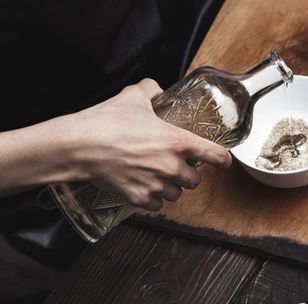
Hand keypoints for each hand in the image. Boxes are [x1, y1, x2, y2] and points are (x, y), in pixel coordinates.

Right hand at [68, 78, 231, 210]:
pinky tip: (144, 186)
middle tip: (175, 165)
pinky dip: (153, 198)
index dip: (223, 159)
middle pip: (195, 181)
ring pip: (177, 195)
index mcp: (177, 142)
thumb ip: (151, 90)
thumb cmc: (106, 122)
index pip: (216, 156)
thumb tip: (157, 89)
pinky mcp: (140, 198)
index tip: (223, 161)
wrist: (78, 146)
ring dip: (171, 187)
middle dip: (188, 174)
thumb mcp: (133, 97)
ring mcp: (156, 185)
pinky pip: (157, 205)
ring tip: (157, 176)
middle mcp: (172, 167)